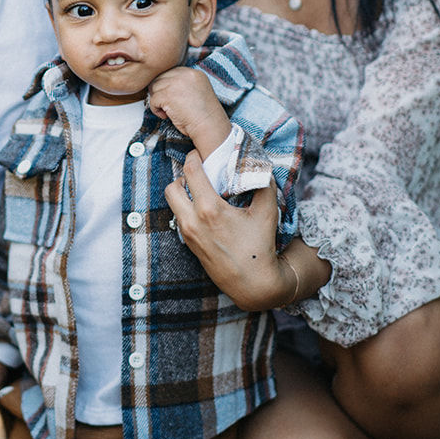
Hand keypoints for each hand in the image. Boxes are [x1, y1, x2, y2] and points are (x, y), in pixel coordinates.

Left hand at [147, 66, 231, 159]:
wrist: (209, 127)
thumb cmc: (203, 116)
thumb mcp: (197, 92)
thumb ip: (184, 85)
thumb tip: (164, 85)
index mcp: (195, 73)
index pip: (171, 72)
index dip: (167, 86)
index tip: (171, 98)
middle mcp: (186, 74)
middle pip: (160, 77)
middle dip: (160, 92)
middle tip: (166, 105)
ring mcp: (176, 83)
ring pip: (154, 87)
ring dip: (157, 100)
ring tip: (167, 111)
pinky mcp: (168, 94)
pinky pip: (153, 99)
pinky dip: (156, 109)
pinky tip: (165, 116)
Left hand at [164, 149, 291, 310]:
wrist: (253, 284)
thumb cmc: (261, 247)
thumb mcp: (267, 212)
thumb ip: (263, 183)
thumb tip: (258, 164)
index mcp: (209, 209)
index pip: (190, 171)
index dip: (194, 157)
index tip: (202, 153)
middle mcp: (193, 221)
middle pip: (172, 186)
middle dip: (183, 175)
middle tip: (199, 173)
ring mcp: (188, 234)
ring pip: (172, 203)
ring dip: (182, 192)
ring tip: (201, 190)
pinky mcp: (188, 245)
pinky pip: (179, 218)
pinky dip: (186, 208)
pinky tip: (203, 208)